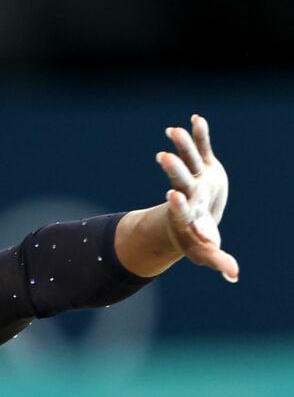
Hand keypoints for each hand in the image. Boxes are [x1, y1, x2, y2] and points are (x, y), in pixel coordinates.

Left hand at [158, 115, 238, 282]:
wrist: (193, 224)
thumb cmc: (197, 241)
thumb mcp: (206, 253)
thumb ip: (217, 260)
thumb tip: (233, 276)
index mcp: (188, 216)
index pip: (180, 210)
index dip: (177, 204)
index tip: (172, 196)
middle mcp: (188, 195)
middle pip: (179, 181)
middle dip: (173, 170)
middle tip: (162, 157)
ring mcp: (195, 179)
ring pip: (187, 161)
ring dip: (182, 146)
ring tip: (174, 130)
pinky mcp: (203, 168)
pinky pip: (201, 149)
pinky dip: (200, 136)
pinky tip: (196, 119)